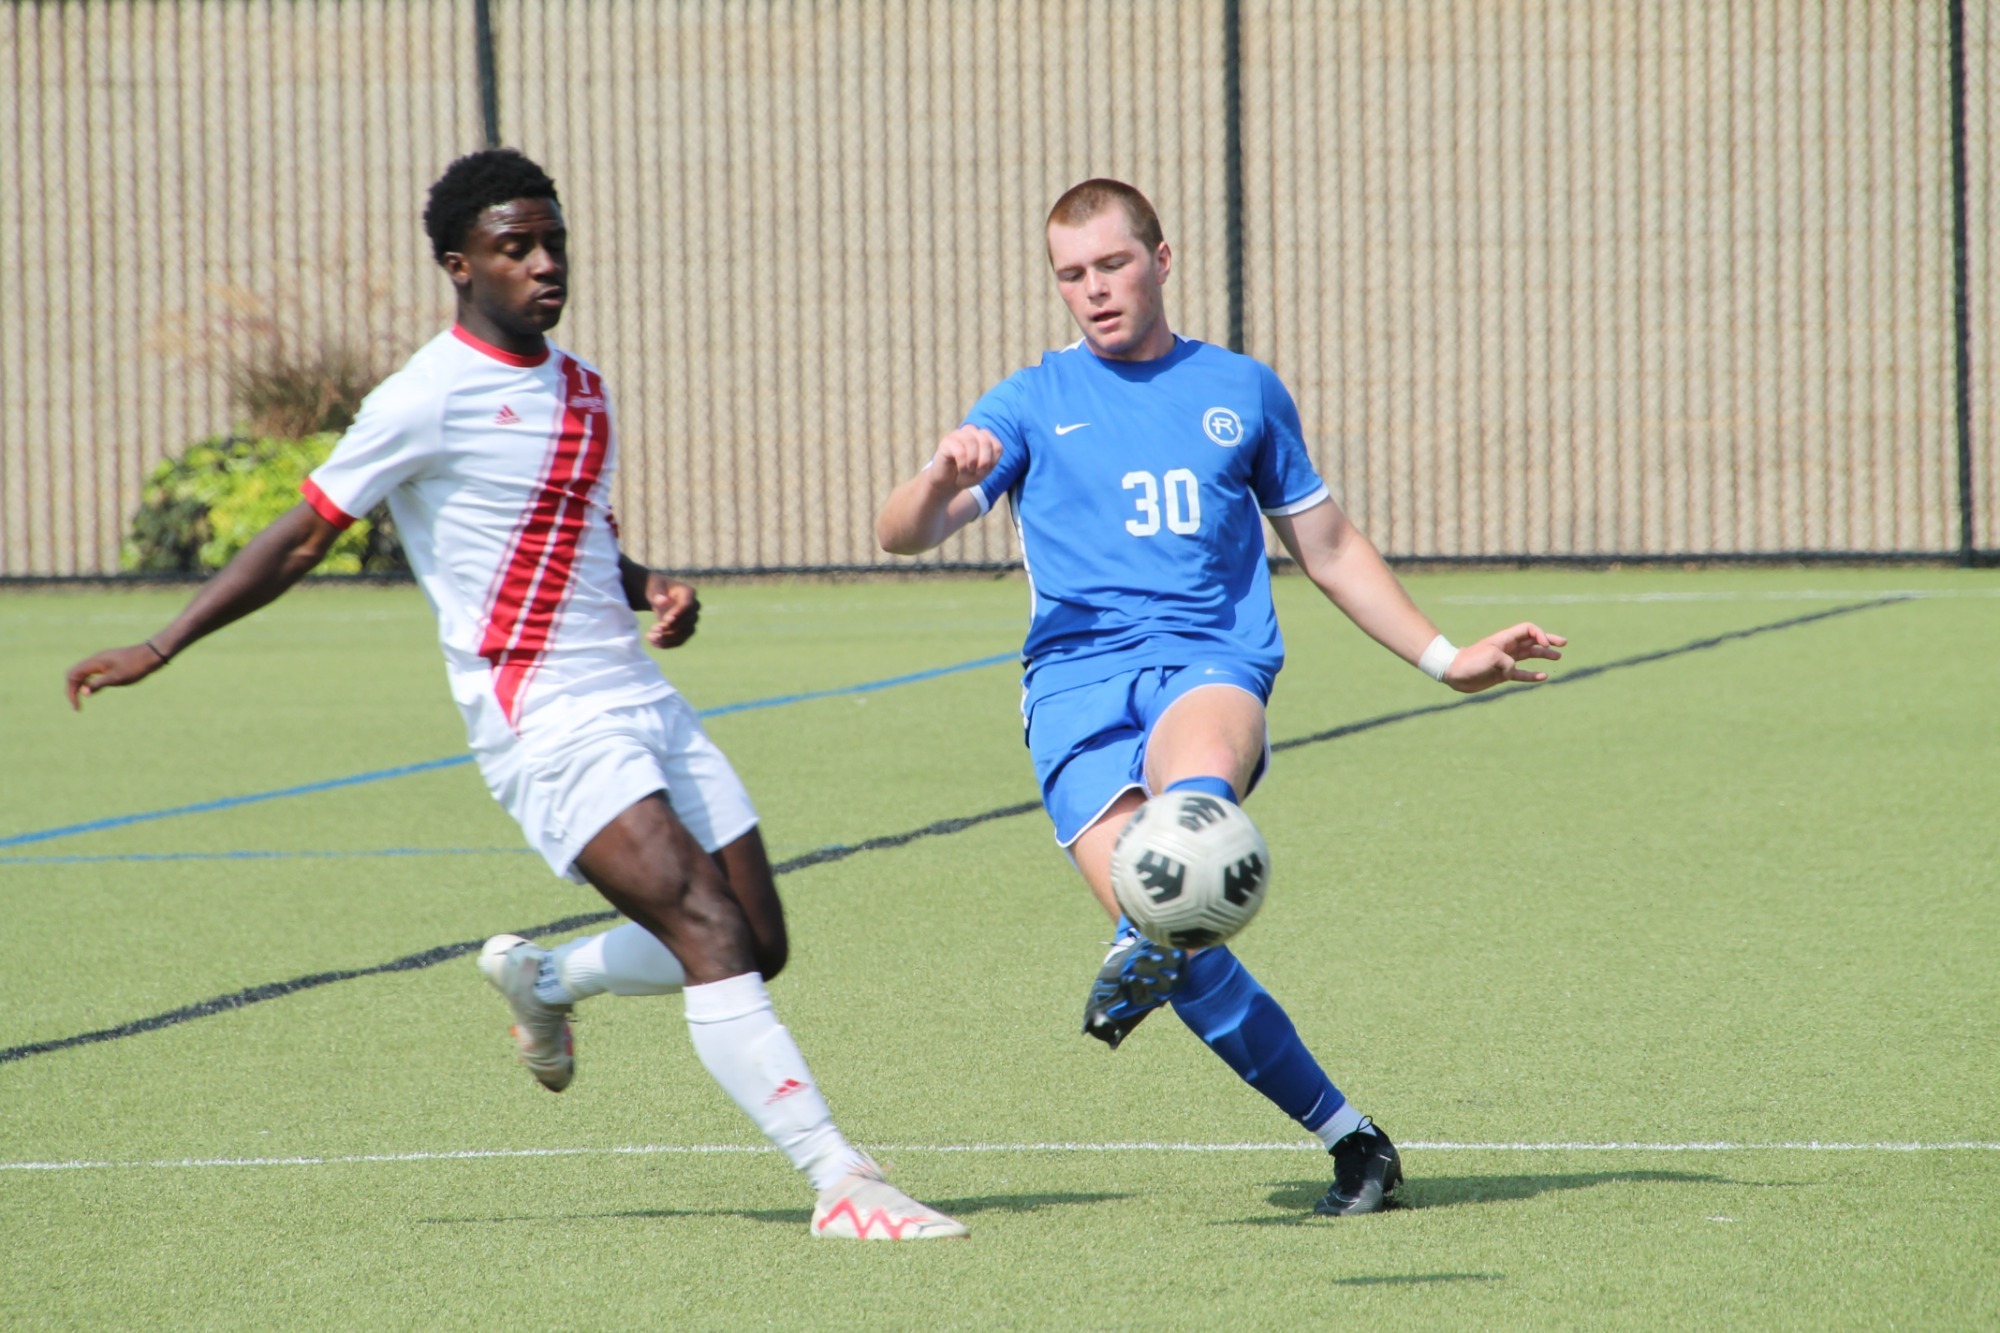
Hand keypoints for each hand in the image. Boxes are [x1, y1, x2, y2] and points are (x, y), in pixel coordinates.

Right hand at [65, 643, 168, 710]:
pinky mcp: (108, 662)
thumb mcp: (118, 678)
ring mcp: (101, 660)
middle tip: (77, 706)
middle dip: (72, 689)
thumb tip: (83, 692)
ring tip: (81, 700)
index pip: (72, 675)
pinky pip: (91, 672)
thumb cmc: (136, 666)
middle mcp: (95, 659)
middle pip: (74, 674)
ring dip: (79, 686)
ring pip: (82, 673)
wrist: (152, 654)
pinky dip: (88, 681)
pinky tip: (93, 689)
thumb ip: (100, 684)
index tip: (77, 706)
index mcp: (94, 662)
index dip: (71, 692)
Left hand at [644, 576, 700, 648]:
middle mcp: (694, 607)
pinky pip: (680, 640)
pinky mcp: (685, 631)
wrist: (658, 595)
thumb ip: (657, 593)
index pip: (688, 605)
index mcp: (688, 592)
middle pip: (688, 621)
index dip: (678, 614)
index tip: (665, 620)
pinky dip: (667, 644)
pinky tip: (653, 643)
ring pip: (685, 633)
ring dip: (668, 638)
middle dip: (671, 627)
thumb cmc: (656, 588)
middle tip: (654, 629)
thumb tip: (663, 601)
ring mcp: (691, 620)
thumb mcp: (653, 587)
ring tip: (650, 636)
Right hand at [925, 426, 1003, 493]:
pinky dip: (963, 464)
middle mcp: (970, 431)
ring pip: (971, 442)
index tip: (984, 470)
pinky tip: (961, 469)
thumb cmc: (967, 474)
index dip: (992, 461)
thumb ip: (989, 460)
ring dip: (973, 461)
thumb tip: (983, 452)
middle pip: (985, 441)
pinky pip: (959, 451)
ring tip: (969, 470)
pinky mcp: (946, 442)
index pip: (996, 446)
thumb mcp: (983, 470)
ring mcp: (957, 434)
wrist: (948, 483)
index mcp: (982, 435)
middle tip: (977, 472)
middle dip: (984, 461)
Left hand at [1442, 622, 1565, 693]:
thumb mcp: (1492, 658)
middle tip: (1564, 643)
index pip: (1528, 629)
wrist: (1454, 673)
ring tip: (1558, 657)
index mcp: (1505, 638)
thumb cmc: (1471, 661)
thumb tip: (1514, 671)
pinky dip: (1533, 675)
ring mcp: (1506, 660)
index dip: (1540, 634)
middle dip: (1548, 640)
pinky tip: (1544, 676)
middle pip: (1532, 640)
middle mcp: (1508, 647)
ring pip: (1530, 655)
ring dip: (1544, 655)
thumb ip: (1508, 663)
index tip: (1545, 644)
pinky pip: (1522, 673)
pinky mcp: (1503, 674)